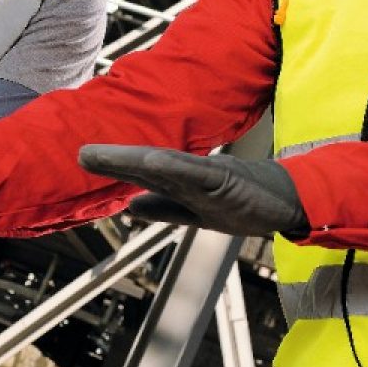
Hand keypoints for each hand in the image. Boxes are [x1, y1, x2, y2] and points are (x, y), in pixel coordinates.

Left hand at [78, 145, 308, 237]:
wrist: (288, 198)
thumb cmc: (244, 201)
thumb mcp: (197, 212)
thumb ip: (164, 208)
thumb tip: (131, 207)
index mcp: (179, 185)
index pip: (138, 175)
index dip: (111, 169)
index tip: (81, 161)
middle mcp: (188, 175)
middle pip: (143, 166)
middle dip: (111, 161)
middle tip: (79, 154)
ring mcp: (206, 176)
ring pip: (162, 165)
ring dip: (130, 159)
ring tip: (102, 155)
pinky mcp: (226, 180)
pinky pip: (196, 173)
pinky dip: (174, 167)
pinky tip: (152, 160)